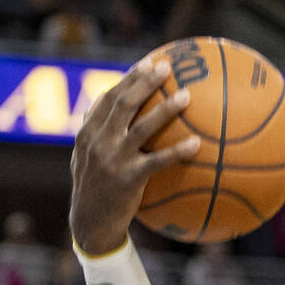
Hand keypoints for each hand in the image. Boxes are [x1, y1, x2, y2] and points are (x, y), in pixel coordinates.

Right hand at [69, 57, 199, 254]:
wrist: (90, 223)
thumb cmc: (95, 188)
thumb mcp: (86, 157)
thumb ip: (97, 132)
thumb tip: (111, 106)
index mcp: (89, 132)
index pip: (109, 97)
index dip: (129, 78)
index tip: (150, 62)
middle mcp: (98, 141)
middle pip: (123, 103)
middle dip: (145, 82)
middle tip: (168, 67)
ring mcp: (112, 159)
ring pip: (141, 127)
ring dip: (165, 109)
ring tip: (187, 96)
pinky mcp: (128, 179)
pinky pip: (157, 161)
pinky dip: (177, 151)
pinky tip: (198, 144)